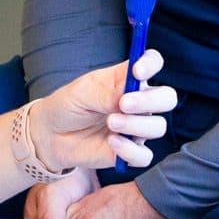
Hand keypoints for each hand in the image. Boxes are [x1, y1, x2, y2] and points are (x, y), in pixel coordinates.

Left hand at [29, 49, 175, 171]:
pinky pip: (144, 155)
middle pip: (167, 98)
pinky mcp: (130, 152)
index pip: (152, 63)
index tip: (138, 71)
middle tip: (124, 104)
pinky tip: (111, 142)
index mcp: (127, 79)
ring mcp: (136, 128)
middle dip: (150, 101)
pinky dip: (130, 150)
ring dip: (136, 125)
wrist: (52, 135)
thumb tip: (126, 96)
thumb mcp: (82, 92)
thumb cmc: (68, 106)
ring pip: (158, 127)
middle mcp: (138, 103)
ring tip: (110, 123)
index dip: (151, 64)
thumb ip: (106, 92)